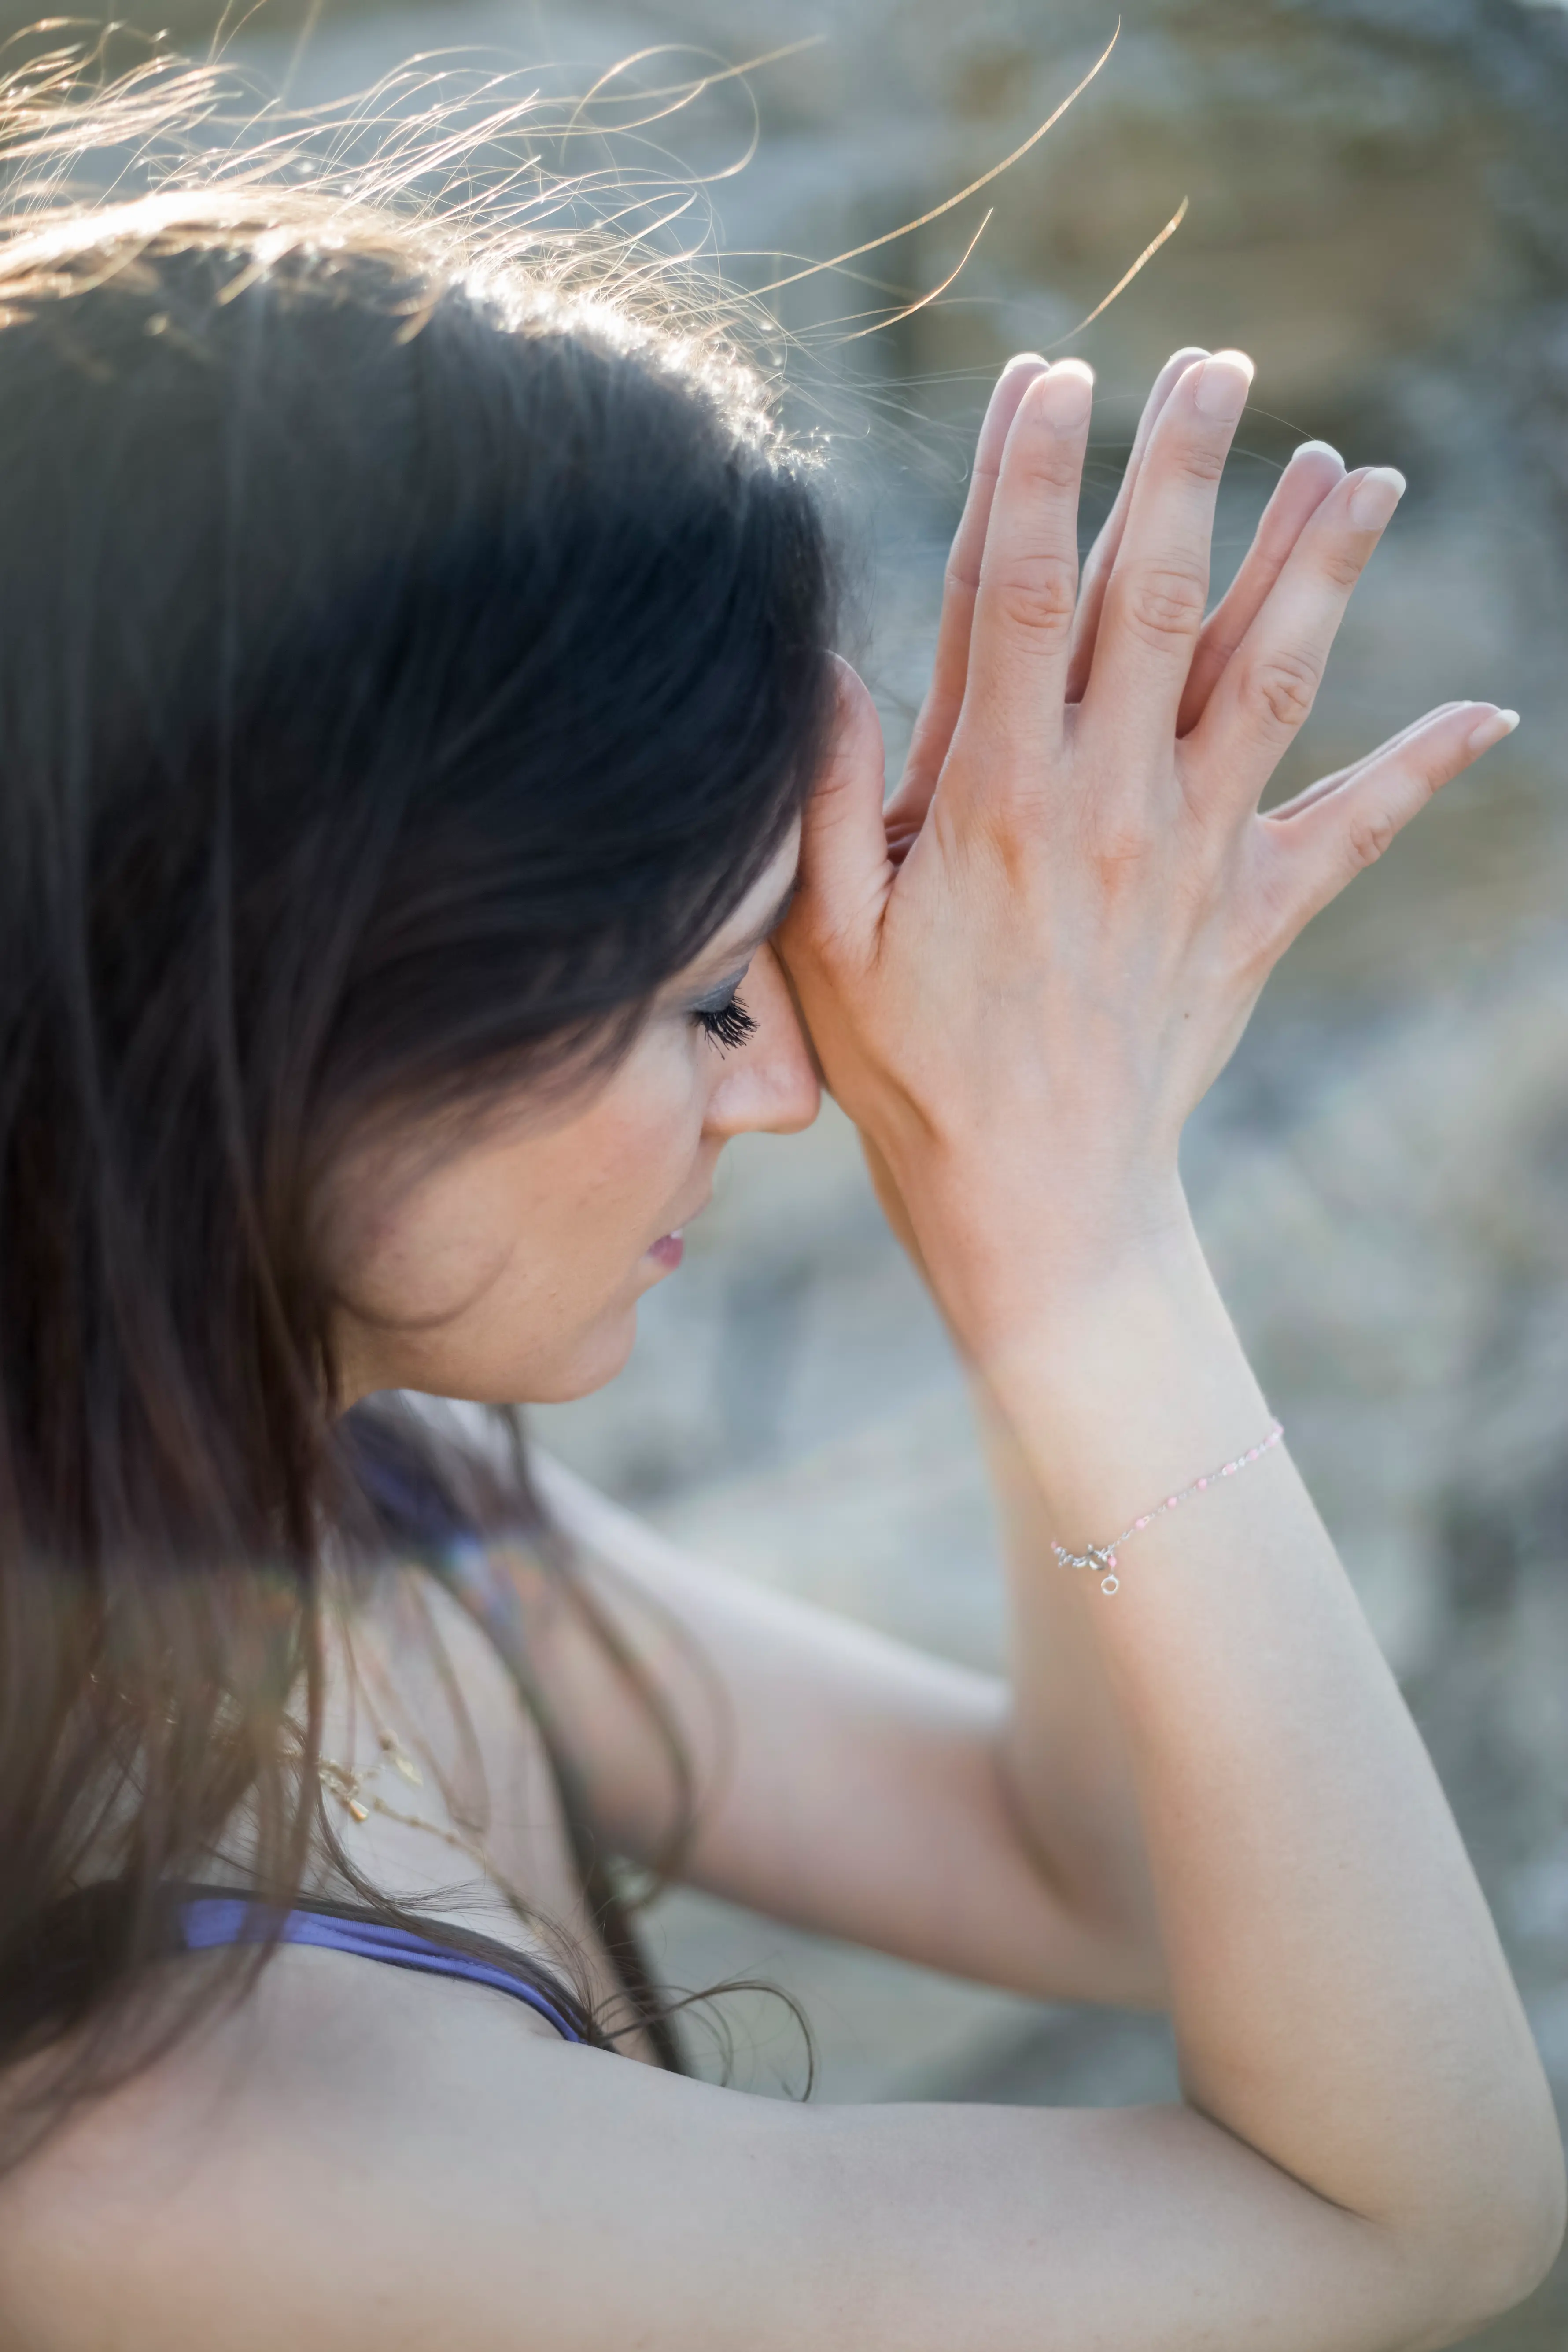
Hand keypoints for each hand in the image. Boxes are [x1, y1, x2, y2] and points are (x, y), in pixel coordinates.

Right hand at [780, 350, 1516, 1354]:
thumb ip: (821, 795)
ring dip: (1318, 567)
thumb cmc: (910, 1074)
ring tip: (1359, 469)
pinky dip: (1421, 770)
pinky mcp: (1252, 916)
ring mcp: (1194, 857)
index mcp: (995, 798)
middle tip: (1217, 363)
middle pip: (1158, 601)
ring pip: (1269, 678)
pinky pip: (1352, 831)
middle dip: (1186, 469)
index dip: (1033, 473)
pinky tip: (1490, 714)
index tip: (1051, 374)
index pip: (1018, 595)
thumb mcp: (826, 943)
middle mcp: (1109, 804)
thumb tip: (817, 659)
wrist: (1036, 1205)